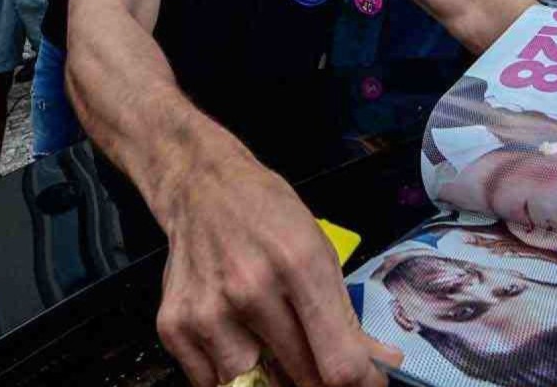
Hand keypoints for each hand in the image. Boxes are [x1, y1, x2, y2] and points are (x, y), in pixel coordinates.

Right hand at [155, 153, 399, 386]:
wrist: (204, 189)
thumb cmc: (268, 215)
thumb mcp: (321, 252)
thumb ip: (346, 315)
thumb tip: (382, 363)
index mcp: (300, 266)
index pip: (338, 360)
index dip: (360, 381)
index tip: (366, 382)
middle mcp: (251, 291)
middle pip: (301, 377)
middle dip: (318, 375)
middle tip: (319, 354)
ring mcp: (208, 312)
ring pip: (254, 384)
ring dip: (269, 372)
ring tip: (269, 335)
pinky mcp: (174, 326)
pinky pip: (211, 381)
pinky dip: (230, 369)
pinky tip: (236, 334)